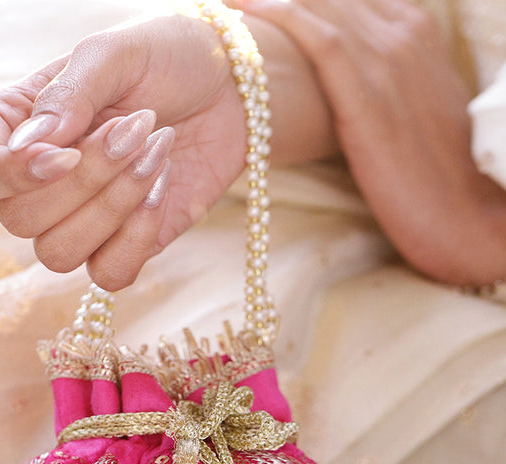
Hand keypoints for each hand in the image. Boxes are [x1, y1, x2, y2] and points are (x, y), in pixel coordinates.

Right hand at [0, 15, 249, 290]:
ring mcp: (78, 221)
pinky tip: (163, 186)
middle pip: (20, 221)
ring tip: (156, 150)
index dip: (11, 176)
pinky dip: (138, 236)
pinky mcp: (121, 248)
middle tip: (136, 126)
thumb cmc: (166, 59)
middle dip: (85, 179)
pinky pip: (107, 275)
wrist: (235, 90)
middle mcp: (37, 183)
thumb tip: (29, 148)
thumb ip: (68, 94)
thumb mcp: (114, 54)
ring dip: (113, 206)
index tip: (64, 152)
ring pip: (58, 255)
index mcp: (17, 128)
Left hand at [229, 0, 505, 284]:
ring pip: (320, 2)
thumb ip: (380, 86)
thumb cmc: (433, 176)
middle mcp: (403, 31)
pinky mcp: (368, 89)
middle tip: (230, 1)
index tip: (257, 2)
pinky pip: (319, 35)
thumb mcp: (410, 112)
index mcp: (414, 31)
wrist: (463, 214)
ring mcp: (389, 56)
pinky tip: (241, 9)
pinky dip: (279, 14)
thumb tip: (338, 93)